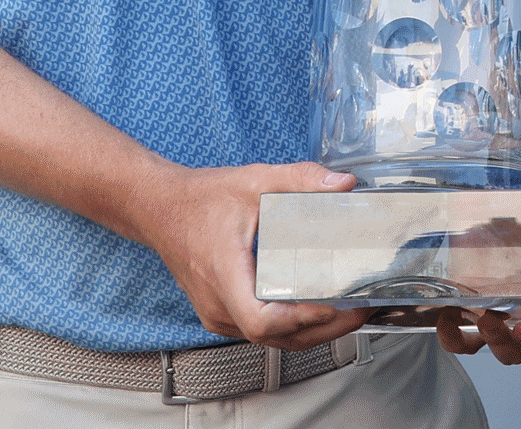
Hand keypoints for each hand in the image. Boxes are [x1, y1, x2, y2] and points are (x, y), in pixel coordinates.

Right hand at [134, 161, 369, 351]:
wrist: (159, 209)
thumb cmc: (201, 198)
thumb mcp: (254, 181)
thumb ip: (300, 180)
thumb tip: (344, 185)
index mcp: (224, 274)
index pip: (262, 320)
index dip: (300, 320)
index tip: (333, 306)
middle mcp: (219, 305)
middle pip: (275, 338)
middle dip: (323, 330)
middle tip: (361, 310)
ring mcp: (217, 315)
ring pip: (270, 341)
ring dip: (311, 332)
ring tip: (349, 313)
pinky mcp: (221, 314)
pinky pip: (260, 332)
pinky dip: (292, 328)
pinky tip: (318, 311)